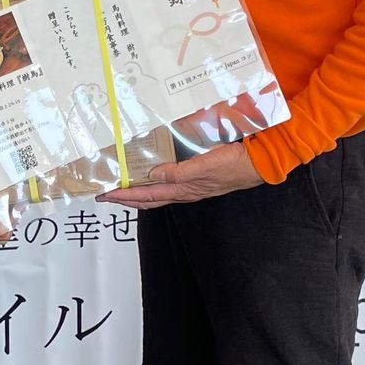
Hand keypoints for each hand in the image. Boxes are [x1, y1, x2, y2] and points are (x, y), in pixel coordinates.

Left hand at [99, 143, 261, 209]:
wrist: (258, 166)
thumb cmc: (235, 165)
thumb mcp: (206, 166)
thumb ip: (180, 172)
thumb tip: (154, 175)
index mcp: (183, 190)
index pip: (147, 195)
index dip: (125, 195)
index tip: (106, 194)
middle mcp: (184, 191)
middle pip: (147, 199)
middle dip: (126, 198)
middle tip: (106, 194)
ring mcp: (190, 187)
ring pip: (157, 193)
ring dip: (138, 192)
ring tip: (122, 187)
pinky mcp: (196, 179)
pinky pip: (169, 184)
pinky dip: (154, 183)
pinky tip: (151, 176)